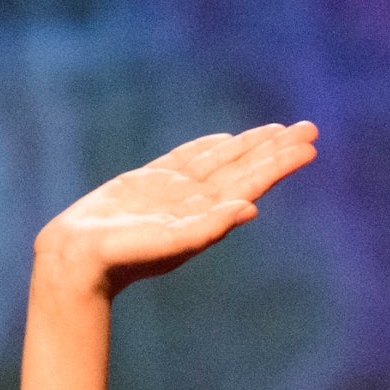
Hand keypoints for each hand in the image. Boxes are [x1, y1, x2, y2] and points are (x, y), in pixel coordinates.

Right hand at [34, 121, 318, 297]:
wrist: (79, 260)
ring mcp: (175, 193)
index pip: (253, 182)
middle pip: (246, 168)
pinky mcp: (150, 184)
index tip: (308, 146)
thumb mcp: (169, 243)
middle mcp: (198, 204)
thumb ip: (208, 227)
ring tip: (279, 130)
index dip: (280, 162)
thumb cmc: (123, 256)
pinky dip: (209, 147)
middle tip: (310, 128)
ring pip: (222, 160)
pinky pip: (188, 159)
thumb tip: (250, 209)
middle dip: (277, 149)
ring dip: (251, 145)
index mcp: (208, 216)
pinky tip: (226, 140)